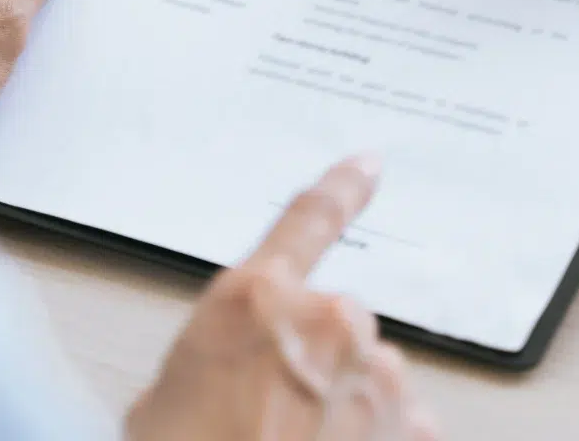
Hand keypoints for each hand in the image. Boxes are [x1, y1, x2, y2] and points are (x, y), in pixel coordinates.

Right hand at [126, 156, 437, 440]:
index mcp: (253, 301)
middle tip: (269, 420)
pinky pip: (401, 427)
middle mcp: (327, 324)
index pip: (306, 219)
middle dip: (315, 362)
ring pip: (371, 380)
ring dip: (346, 411)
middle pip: (336, 324)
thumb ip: (219, 361)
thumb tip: (239, 376)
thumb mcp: (165, 404)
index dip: (341, 187)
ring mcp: (376, 380)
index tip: (369, 164)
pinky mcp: (413, 432)